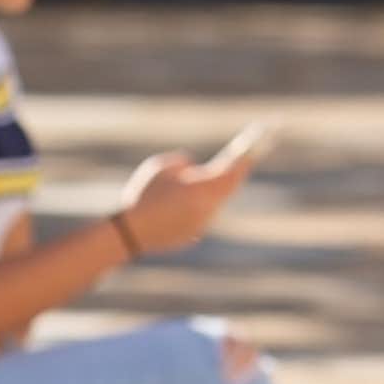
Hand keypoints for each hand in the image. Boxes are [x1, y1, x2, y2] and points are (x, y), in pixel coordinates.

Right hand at [119, 142, 251, 255]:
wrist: (129, 232)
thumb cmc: (143, 195)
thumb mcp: (159, 167)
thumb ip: (182, 163)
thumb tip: (192, 168)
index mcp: (204, 187)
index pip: (234, 169)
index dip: (245, 156)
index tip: (254, 147)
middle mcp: (209, 207)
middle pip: (228, 188)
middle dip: (231, 176)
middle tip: (235, 165)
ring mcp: (202, 223)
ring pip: (213, 204)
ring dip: (211, 193)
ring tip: (205, 184)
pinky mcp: (191, 236)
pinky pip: (197, 218)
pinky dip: (193, 210)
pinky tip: (181, 206)